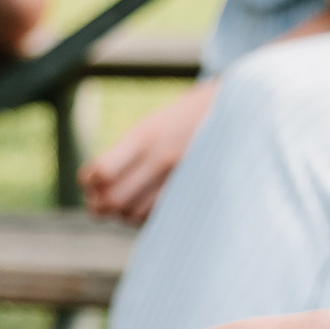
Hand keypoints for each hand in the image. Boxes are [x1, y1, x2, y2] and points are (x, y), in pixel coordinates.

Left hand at [81, 80, 216, 220]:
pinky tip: (145, 205)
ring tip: (124, 202)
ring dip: (122, 213)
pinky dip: (144, 216)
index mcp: (147, 136)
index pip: (103, 171)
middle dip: (100, 204)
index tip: (89, 180)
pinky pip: (158, 216)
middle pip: (115, 199)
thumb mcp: (153, 126)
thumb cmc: (188, 118)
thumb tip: (94, 182)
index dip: (89, 181)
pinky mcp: (195, 192)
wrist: (241, 112)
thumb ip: (126, 152)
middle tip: (97, 201)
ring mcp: (180, 179)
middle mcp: (162, 159)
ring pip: (134, 213)